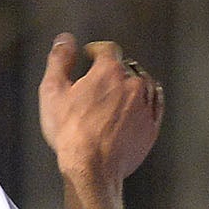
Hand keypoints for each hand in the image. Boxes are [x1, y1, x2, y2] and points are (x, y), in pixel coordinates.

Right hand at [38, 37, 162, 183]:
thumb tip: (65, 40)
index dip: (97, 50)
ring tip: (118, 91)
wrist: (92, 168)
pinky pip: (156, 105)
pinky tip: (138, 104)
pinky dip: (147, 101)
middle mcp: (132, 85)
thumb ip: (59, 60)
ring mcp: (145, 107)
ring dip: (132, 84)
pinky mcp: (151, 127)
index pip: (108, 49)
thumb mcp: (53, 91)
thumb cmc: (71, 132)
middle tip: (100, 79)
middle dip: (113, 70)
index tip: (91, 55)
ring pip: (144, 84)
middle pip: (127, 67)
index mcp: (109, 72)